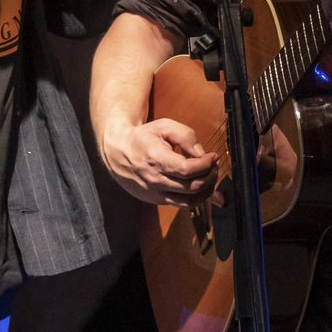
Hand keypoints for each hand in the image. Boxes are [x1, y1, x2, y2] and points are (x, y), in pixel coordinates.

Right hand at [100, 119, 217, 207]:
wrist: (117, 153)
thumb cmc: (142, 138)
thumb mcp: (163, 126)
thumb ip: (185, 136)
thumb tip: (201, 153)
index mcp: (156, 159)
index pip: (188, 169)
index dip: (206, 164)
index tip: (213, 156)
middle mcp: (155, 180)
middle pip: (192, 187)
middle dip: (210, 176)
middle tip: (214, 165)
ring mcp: (155, 194)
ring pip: (189, 201)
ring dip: (206, 191)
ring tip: (210, 177)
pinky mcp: (156, 201)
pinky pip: (182, 205)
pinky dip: (196, 198)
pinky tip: (201, 187)